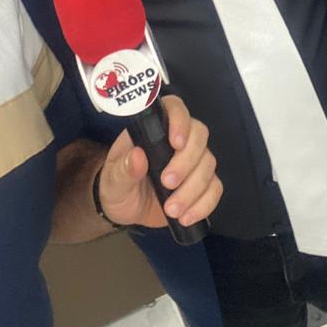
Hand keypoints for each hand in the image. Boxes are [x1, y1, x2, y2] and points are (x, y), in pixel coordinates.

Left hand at [97, 95, 221, 228]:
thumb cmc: (116, 184)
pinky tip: (186, 217)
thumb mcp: (112, 179)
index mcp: (154, 129)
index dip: (180, 121)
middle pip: (199, 136)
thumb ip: (123, 169)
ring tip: (171, 209)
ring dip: (193, 188)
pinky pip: (214, 189)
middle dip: (187, 161)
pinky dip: (204, 204)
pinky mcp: (201, 185)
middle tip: (167, 182)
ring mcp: (192, 162)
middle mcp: (178, 141)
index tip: (175, 143)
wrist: (124, 209)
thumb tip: (137, 156)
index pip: (175, 109)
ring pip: (209, 164)